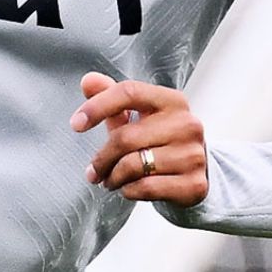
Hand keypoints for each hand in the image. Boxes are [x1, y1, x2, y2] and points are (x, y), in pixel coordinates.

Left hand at [70, 72, 207, 206]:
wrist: (196, 171)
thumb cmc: (158, 138)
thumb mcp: (137, 115)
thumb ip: (111, 95)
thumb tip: (87, 81)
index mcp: (172, 100)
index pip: (129, 92)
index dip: (97, 106)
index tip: (75, 124)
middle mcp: (187, 124)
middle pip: (125, 137)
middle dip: (101, 158)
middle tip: (93, 171)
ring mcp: (193, 155)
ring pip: (133, 166)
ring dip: (113, 177)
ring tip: (110, 180)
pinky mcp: (194, 184)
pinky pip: (146, 188)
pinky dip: (129, 190)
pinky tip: (127, 188)